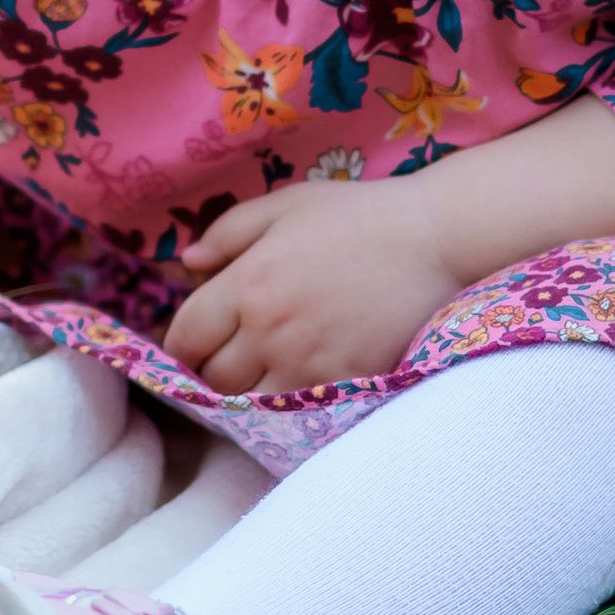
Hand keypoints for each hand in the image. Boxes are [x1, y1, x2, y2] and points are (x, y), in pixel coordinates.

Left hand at [162, 177, 463, 397]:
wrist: (433, 240)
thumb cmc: (357, 216)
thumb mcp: (285, 206)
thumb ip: (228, 232)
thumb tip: (188, 264)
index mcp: (249, 283)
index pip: (187, 338)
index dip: (181, 348)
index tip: (192, 346)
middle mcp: (270, 330)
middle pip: (214, 379)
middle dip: (211, 371)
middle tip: (227, 357)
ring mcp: (308, 363)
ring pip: (251, 402)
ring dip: (249, 390)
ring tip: (262, 371)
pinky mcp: (344, 383)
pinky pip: (297, 409)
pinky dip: (289, 400)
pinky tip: (297, 379)